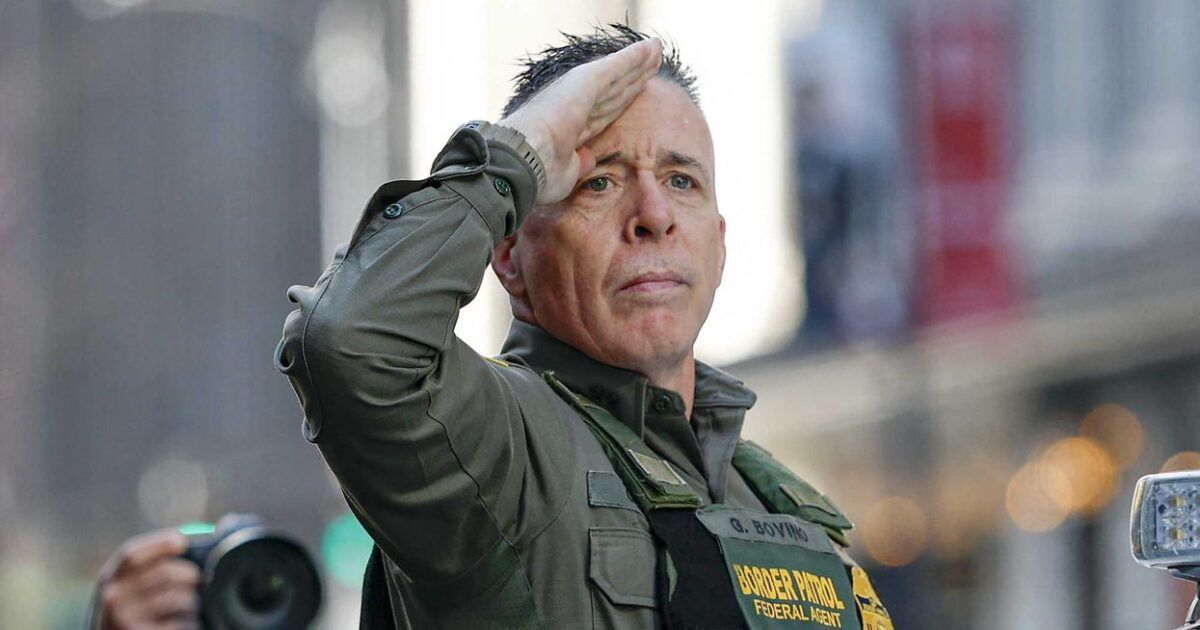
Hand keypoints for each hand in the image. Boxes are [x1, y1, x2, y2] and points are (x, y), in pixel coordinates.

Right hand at [97, 529, 200, 629]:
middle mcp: (113, 598)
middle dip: (188, 573)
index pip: (131, 554)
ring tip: (192, 605)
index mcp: (110, 579)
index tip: (182, 541)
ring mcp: (124, 619)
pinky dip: (191, 622)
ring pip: (175, 598)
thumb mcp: (131, 588)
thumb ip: (152, 565)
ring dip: (192, 600)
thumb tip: (192, 537)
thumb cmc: (137, 612)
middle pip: (162, 573)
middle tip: (198, 578)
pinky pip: (178, 623)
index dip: (159, 544)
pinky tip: (189, 623)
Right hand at [499, 38, 662, 204]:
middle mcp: (575, 104)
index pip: (604, 110)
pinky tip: (651, 47)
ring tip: (657, 49)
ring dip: (639, 62)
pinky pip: (616, 66)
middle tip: (654, 60)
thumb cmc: (538, 175)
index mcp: (571, 126)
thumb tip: (587, 159)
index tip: (639, 90)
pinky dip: (634, 56)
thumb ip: (579, 163)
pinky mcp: (583, 82)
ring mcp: (578, 91)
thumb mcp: (566, 173)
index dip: (623, 99)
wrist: (522, 163)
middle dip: (634, 76)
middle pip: (614, 89)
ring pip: (617, 75)